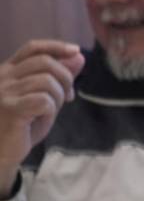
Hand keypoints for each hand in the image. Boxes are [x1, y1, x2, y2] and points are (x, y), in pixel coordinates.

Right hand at [0, 41, 84, 197]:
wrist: (2, 154)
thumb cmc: (22, 127)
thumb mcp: (44, 98)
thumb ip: (59, 77)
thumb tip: (79, 56)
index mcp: (8, 71)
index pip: (32, 48)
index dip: (56, 46)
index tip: (76, 51)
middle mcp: (2, 77)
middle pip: (45, 62)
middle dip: (65, 77)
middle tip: (67, 97)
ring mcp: (3, 92)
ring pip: (46, 81)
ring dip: (58, 96)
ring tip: (50, 110)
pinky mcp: (9, 108)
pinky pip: (43, 100)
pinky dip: (50, 110)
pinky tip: (40, 118)